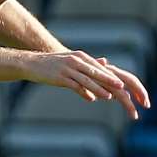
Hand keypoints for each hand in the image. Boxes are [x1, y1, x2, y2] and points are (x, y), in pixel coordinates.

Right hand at [26, 51, 151, 119]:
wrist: (32, 63)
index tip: (124, 84)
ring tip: (109, 96)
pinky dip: (83, 92)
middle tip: (122, 87)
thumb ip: (89, 66)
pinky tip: (91, 99)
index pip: (100, 68)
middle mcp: (76, 61)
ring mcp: (67, 69)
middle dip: (110, 80)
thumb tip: (105, 63)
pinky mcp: (59, 77)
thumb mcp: (73, 62)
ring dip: (98, 88)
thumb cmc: (55, 64)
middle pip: (96, 72)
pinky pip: (74, 85)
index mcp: (81, 57)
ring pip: (86, 79)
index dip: (112, 76)